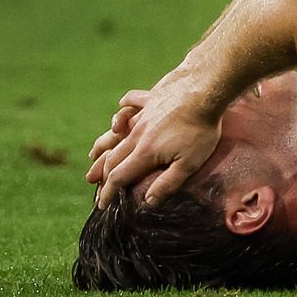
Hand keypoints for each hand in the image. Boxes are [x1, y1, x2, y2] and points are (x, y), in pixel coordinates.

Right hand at [90, 80, 223, 208]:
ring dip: (103, 144)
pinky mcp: (151, 100)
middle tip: (93, 183)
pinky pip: (131, 103)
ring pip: (116, 132)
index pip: (119, 177)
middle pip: (113, 156)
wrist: (203, 91)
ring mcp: (143, 115)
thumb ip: (167, 184)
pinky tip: (122, 109)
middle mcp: (137, 134)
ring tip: (93, 154)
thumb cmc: (199, 130)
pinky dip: (124, 110)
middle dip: (102, 173)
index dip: (109, 192)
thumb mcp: (188, 164)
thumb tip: (148, 203)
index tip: (102, 204)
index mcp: (144, 153)